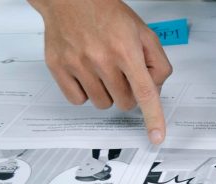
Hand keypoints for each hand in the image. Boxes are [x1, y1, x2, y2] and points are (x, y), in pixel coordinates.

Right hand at [29, 0, 171, 143]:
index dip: (153, 117)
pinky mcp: (58, 68)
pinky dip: (85, 93)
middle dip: (129, 93)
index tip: (157, 137)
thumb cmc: (108, 13)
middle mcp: (101, 58)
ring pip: (102, 104)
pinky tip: (87, 74)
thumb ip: (157, 62)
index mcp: (126, 49)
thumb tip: (155, 89)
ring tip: (104, 69)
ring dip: (107, 93)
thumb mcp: (144, 33)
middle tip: (124, 74)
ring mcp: (77, 64)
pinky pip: (77, 100)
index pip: (144, 92)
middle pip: (125, 102)